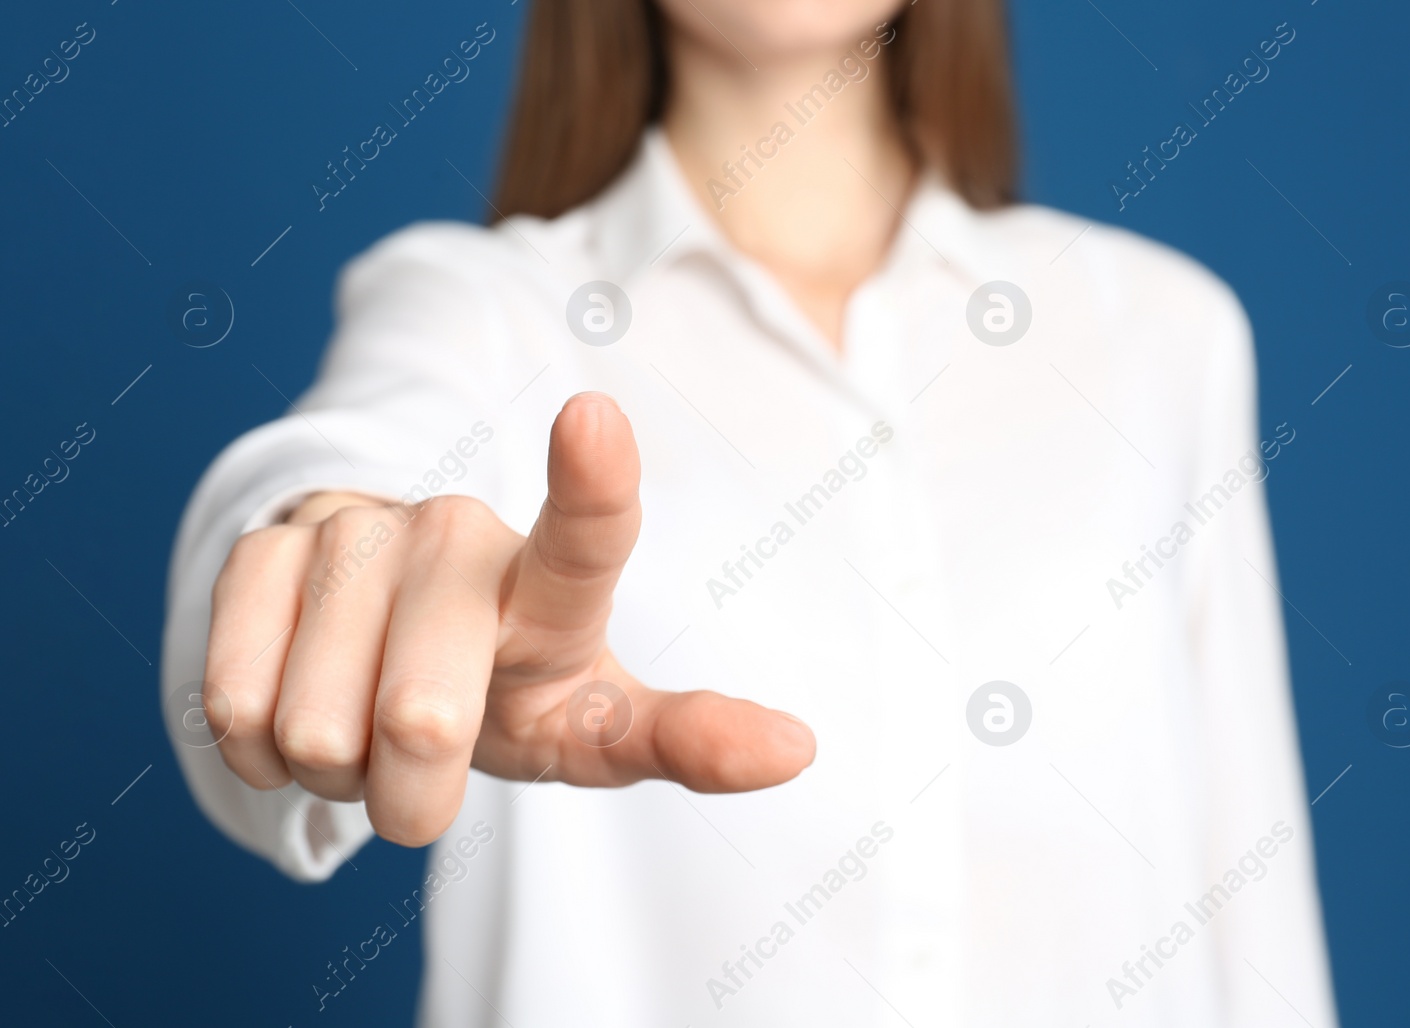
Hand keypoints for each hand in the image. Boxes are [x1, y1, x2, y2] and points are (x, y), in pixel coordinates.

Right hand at [202, 392, 814, 845]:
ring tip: (366, 723)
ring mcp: (357, 529)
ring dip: (338, 769)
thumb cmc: (509, 689)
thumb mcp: (594, 724)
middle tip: (425, 763)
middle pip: (425, 721)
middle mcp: (459, 535)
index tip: (594, 420)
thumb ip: (687, 737)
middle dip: (415, 791)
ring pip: (318, 727)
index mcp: (554, 582)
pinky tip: (297, 702)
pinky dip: (260, 748)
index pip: (587, 534)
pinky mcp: (262, 544)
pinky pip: (235, 700)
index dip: (592, 485)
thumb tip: (802, 748)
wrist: (387, 650)